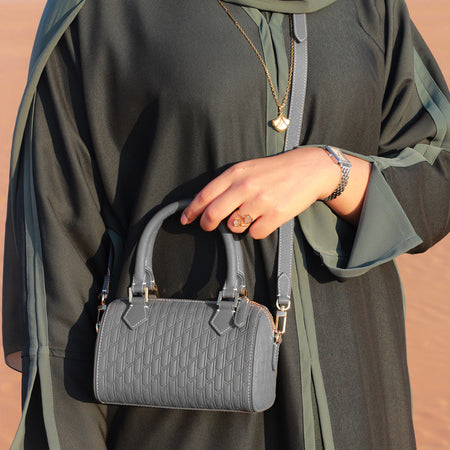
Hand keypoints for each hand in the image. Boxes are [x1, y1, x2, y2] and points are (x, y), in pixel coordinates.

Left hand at [180, 147, 343, 238]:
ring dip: (238, 225)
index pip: (205, 195)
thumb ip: (227, 184)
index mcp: (236, 173)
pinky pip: (255, 233)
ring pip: (234, 226)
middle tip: (209, 226)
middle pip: (214, 214)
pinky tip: (265, 218)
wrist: (309, 169)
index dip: (192, 210)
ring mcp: (261, 202)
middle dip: (207, 224)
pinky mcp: (276, 215)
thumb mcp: (248, 169)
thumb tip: (207, 205)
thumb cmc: (275, 170)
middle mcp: (246, 187)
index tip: (185, 219)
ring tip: (250, 214)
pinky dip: (257, 230)